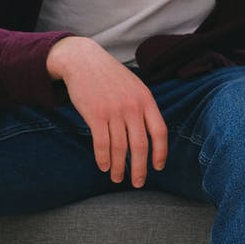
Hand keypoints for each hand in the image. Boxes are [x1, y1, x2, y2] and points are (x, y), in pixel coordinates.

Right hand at [47, 36, 167, 186]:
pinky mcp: (95, 114)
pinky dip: (103, 159)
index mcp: (146, 99)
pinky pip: (102, 144)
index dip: (160, 152)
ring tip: (117, 178)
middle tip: (137, 183)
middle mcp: (132, 106)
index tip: (158, 167)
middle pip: (140, 145)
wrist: (83, 60)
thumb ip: (143, 107)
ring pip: (120, 148)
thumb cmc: (110, 76)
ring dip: (119, 167)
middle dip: (139, 168)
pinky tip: (103, 166)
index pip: (159, 132)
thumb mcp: (134, 86)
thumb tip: (149, 135)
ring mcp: (114, 111)